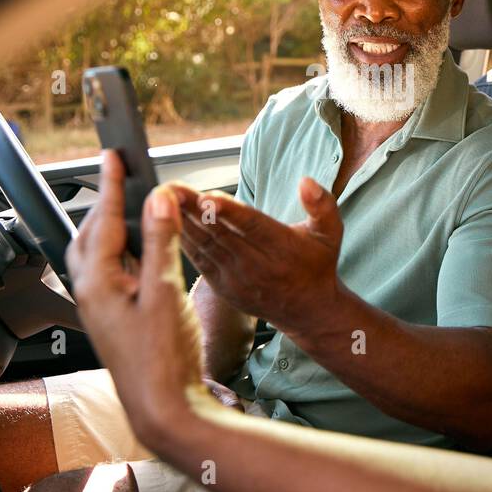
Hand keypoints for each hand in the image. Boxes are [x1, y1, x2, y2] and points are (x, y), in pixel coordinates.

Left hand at [66, 151, 211, 444]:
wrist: (164, 411)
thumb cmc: (162, 361)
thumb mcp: (166, 293)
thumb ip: (162, 243)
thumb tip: (159, 201)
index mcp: (97, 283)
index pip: (104, 220)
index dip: (111, 185)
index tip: (113, 156)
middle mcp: (92, 294)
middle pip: (91, 235)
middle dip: (106, 203)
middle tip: (122, 178)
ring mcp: (101, 310)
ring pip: (98, 256)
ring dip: (112, 228)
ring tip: (133, 209)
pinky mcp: (115, 321)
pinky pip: (111, 274)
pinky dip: (123, 253)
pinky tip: (143, 254)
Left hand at [173, 177, 343, 336]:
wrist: (307, 310)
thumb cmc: (317, 264)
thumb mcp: (330, 233)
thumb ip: (322, 205)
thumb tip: (306, 182)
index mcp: (282, 247)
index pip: (251, 226)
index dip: (228, 210)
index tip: (206, 195)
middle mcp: (256, 265)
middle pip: (220, 232)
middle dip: (192, 208)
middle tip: (170, 186)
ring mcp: (237, 278)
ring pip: (204, 245)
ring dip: (181, 221)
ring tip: (162, 198)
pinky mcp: (223, 287)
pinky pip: (198, 261)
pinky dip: (181, 241)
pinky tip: (166, 222)